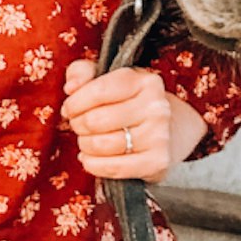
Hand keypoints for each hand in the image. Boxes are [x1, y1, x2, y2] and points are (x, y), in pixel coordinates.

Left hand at [62, 60, 202, 182]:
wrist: (171, 131)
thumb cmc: (129, 102)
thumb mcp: (108, 78)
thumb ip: (83, 72)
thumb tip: (71, 87)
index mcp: (144, 81)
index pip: (99, 90)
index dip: (75, 103)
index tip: (70, 109)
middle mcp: (156, 107)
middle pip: (95, 120)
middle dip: (78, 124)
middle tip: (79, 125)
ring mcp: (159, 136)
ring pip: (101, 145)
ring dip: (84, 144)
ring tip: (87, 140)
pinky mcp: (156, 162)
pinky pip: (112, 168)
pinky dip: (93, 164)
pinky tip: (90, 158)